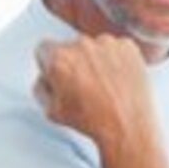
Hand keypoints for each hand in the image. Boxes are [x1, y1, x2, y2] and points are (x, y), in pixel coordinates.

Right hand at [33, 35, 154, 154]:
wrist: (125, 124)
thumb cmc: (91, 119)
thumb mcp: (50, 110)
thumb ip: (41, 87)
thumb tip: (45, 78)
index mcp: (58, 58)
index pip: (44, 48)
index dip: (49, 63)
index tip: (56, 72)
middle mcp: (81, 45)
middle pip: (69, 46)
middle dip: (72, 62)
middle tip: (80, 84)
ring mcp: (106, 43)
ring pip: (93, 46)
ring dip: (94, 59)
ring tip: (101, 84)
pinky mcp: (127, 46)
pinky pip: (115, 48)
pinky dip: (114, 59)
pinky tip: (115, 78)